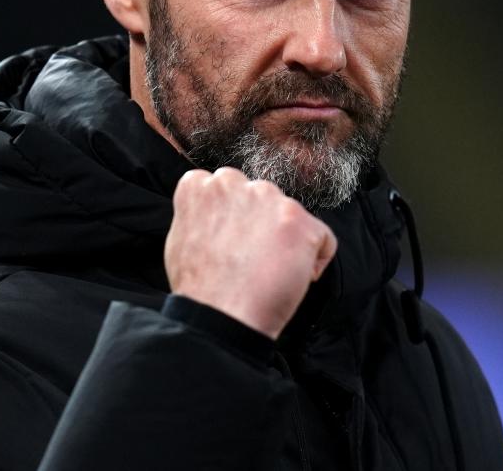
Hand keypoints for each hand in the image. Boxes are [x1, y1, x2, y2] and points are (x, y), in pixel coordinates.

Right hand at [164, 167, 337, 339]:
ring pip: (290, 215)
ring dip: (287, 239)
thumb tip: (214, 213)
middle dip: (261, 223)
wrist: (221, 318)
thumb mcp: (180, 239)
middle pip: (261, 197)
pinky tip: (295, 278)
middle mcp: (234, 183)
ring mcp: (268, 199)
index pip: (225, 185)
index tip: (231, 240)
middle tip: (251, 259)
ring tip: (269, 272)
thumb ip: (200, 214)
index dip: (233, 216)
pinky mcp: (298, 220)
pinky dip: (314, 259)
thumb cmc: (201, 290)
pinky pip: (322, 237)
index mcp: (200, 186)